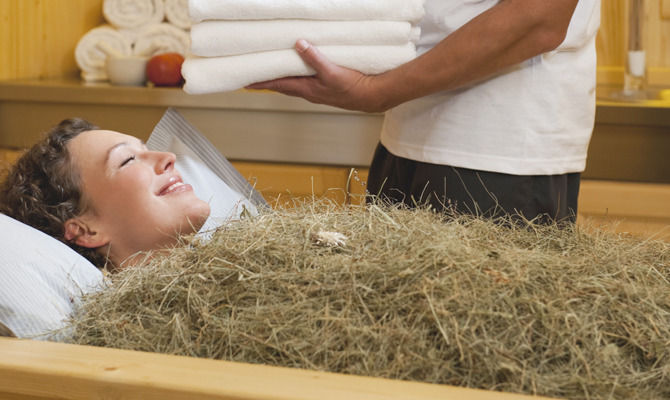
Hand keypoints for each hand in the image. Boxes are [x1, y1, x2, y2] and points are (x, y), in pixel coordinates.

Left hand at [246, 40, 385, 112]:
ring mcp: (317, 91)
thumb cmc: (352, 88)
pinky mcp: (325, 88)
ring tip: (271, 73)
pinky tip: (298, 71)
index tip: (246, 82)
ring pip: (293, 84)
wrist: (370, 97)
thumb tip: (298, 44)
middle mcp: (309, 92)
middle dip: (267, 81)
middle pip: (282, 86)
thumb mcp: (331, 71)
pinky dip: (295, 76)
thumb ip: (314, 58)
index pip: (278, 84)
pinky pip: (304, 81)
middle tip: (253, 78)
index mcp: (307, 89)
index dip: (262, 82)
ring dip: (281, 79)